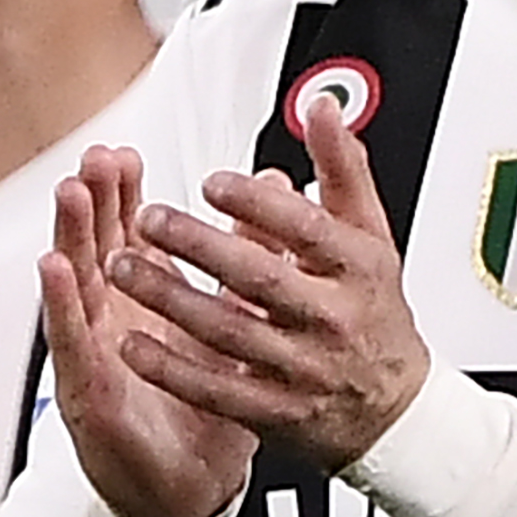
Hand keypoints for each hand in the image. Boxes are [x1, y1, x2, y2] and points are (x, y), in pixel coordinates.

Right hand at [41, 147, 256, 516]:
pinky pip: (72, 342)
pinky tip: (55, 268)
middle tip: (96, 158)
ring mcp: (95, 357)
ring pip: (76, 285)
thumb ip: (245, 268)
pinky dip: (61, 302)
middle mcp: (113, 324)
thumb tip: (272, 202)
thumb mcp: (232, 334)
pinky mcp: (86, 394)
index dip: (125, 197)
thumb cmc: (204, 417)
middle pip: (96, 250)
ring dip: (70, 236)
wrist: (191, 495)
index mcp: (145, 307)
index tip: (127, 154)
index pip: (129, 240)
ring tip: (72, 193)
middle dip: (94, 202)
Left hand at [108, 102, 429, 475]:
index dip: (259, 205)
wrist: (394, 407)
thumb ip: (342, 166)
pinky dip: (171, 368)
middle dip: (200, 247)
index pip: (308, 231)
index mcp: (356, 269)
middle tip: (149, 219)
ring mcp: (302, 369)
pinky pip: (216, 390)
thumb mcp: (370, 233)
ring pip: (229, 332)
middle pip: (261, 280)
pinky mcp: (275, 411)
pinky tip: (132, 343)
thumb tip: (321, 105)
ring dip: (170, 299)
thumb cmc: (374, 309)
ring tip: (122, 267)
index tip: (212, 181)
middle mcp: (330, 319)